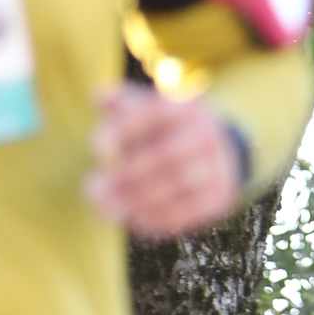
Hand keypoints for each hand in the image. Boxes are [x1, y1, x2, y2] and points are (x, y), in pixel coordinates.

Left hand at [84, 86, 246, 238]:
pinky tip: (130, 218)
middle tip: (92, 189)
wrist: (221, 153)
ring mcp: (218, 168)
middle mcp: (208, 135)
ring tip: (104, 208)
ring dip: (135, 201)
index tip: (95, 151)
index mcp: (187, 107)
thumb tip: (98, 97)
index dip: (124, 131)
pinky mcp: (219, 198)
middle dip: (126, 176)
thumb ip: (122, 105)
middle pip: (165, 157)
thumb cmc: (168, 131)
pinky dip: (153, 217)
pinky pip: (185, 212)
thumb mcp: (148, 111)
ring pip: (174, 188)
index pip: (154, 115)